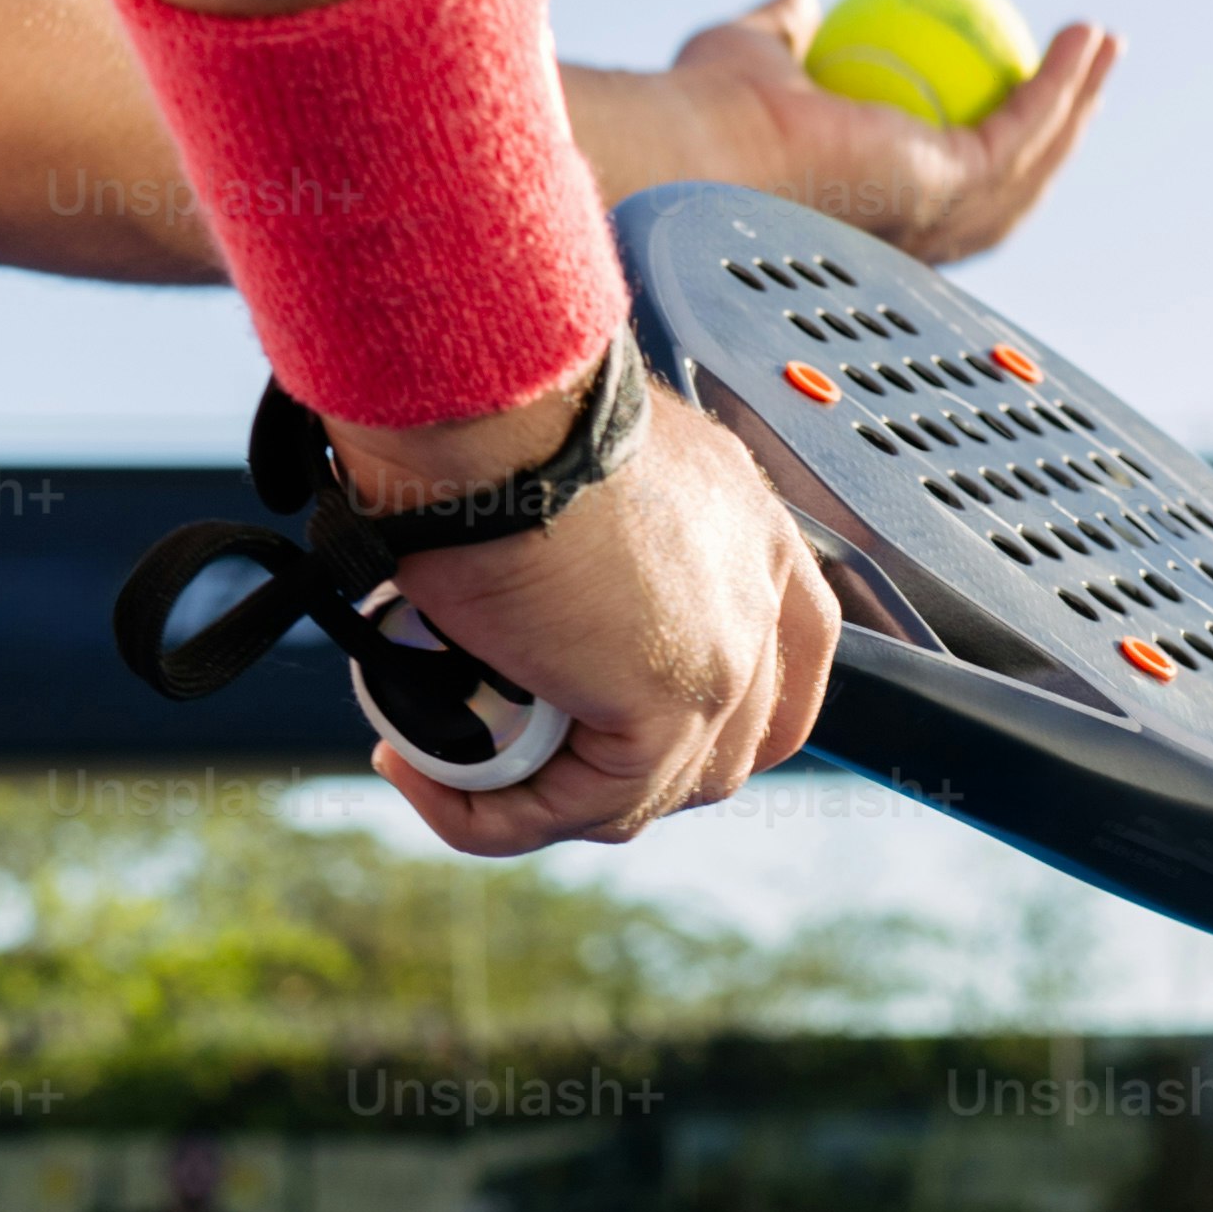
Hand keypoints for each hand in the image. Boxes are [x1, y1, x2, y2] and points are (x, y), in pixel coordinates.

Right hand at [327, 382, 832, 855]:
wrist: (486, 395)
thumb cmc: (497, 403)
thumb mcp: (561, 468)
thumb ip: (576, 534)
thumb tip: (511, 572)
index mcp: (746, 525)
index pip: (782, 665)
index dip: (712, 727)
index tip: (610, 733)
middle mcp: (755, 588)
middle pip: (722, 747)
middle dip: (617, 777)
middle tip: (507, 752)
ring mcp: (726, 654)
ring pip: (650, 789)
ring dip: (543, 799)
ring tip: (441, 764)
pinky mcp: (669, 702)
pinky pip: (589, 806)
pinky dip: (502, 816)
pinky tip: (430, 782)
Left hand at [586, 0, 1120, 263]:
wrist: (700, 138)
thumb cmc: (707, 106)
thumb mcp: (750, 50)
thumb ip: (781, 30)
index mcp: (864, 211)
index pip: (942, 181)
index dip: (983, 141)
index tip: (1004, 79)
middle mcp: (906, 233)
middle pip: (1008, 186)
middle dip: (1056, 132)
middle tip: (1082, 68)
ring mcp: (933, 220)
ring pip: (1030, 164)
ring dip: (1075, 105)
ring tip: (1100, 45)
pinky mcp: (949, 189)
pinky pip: (1021, 129)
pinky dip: (1058, 84)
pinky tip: (1079, 37)